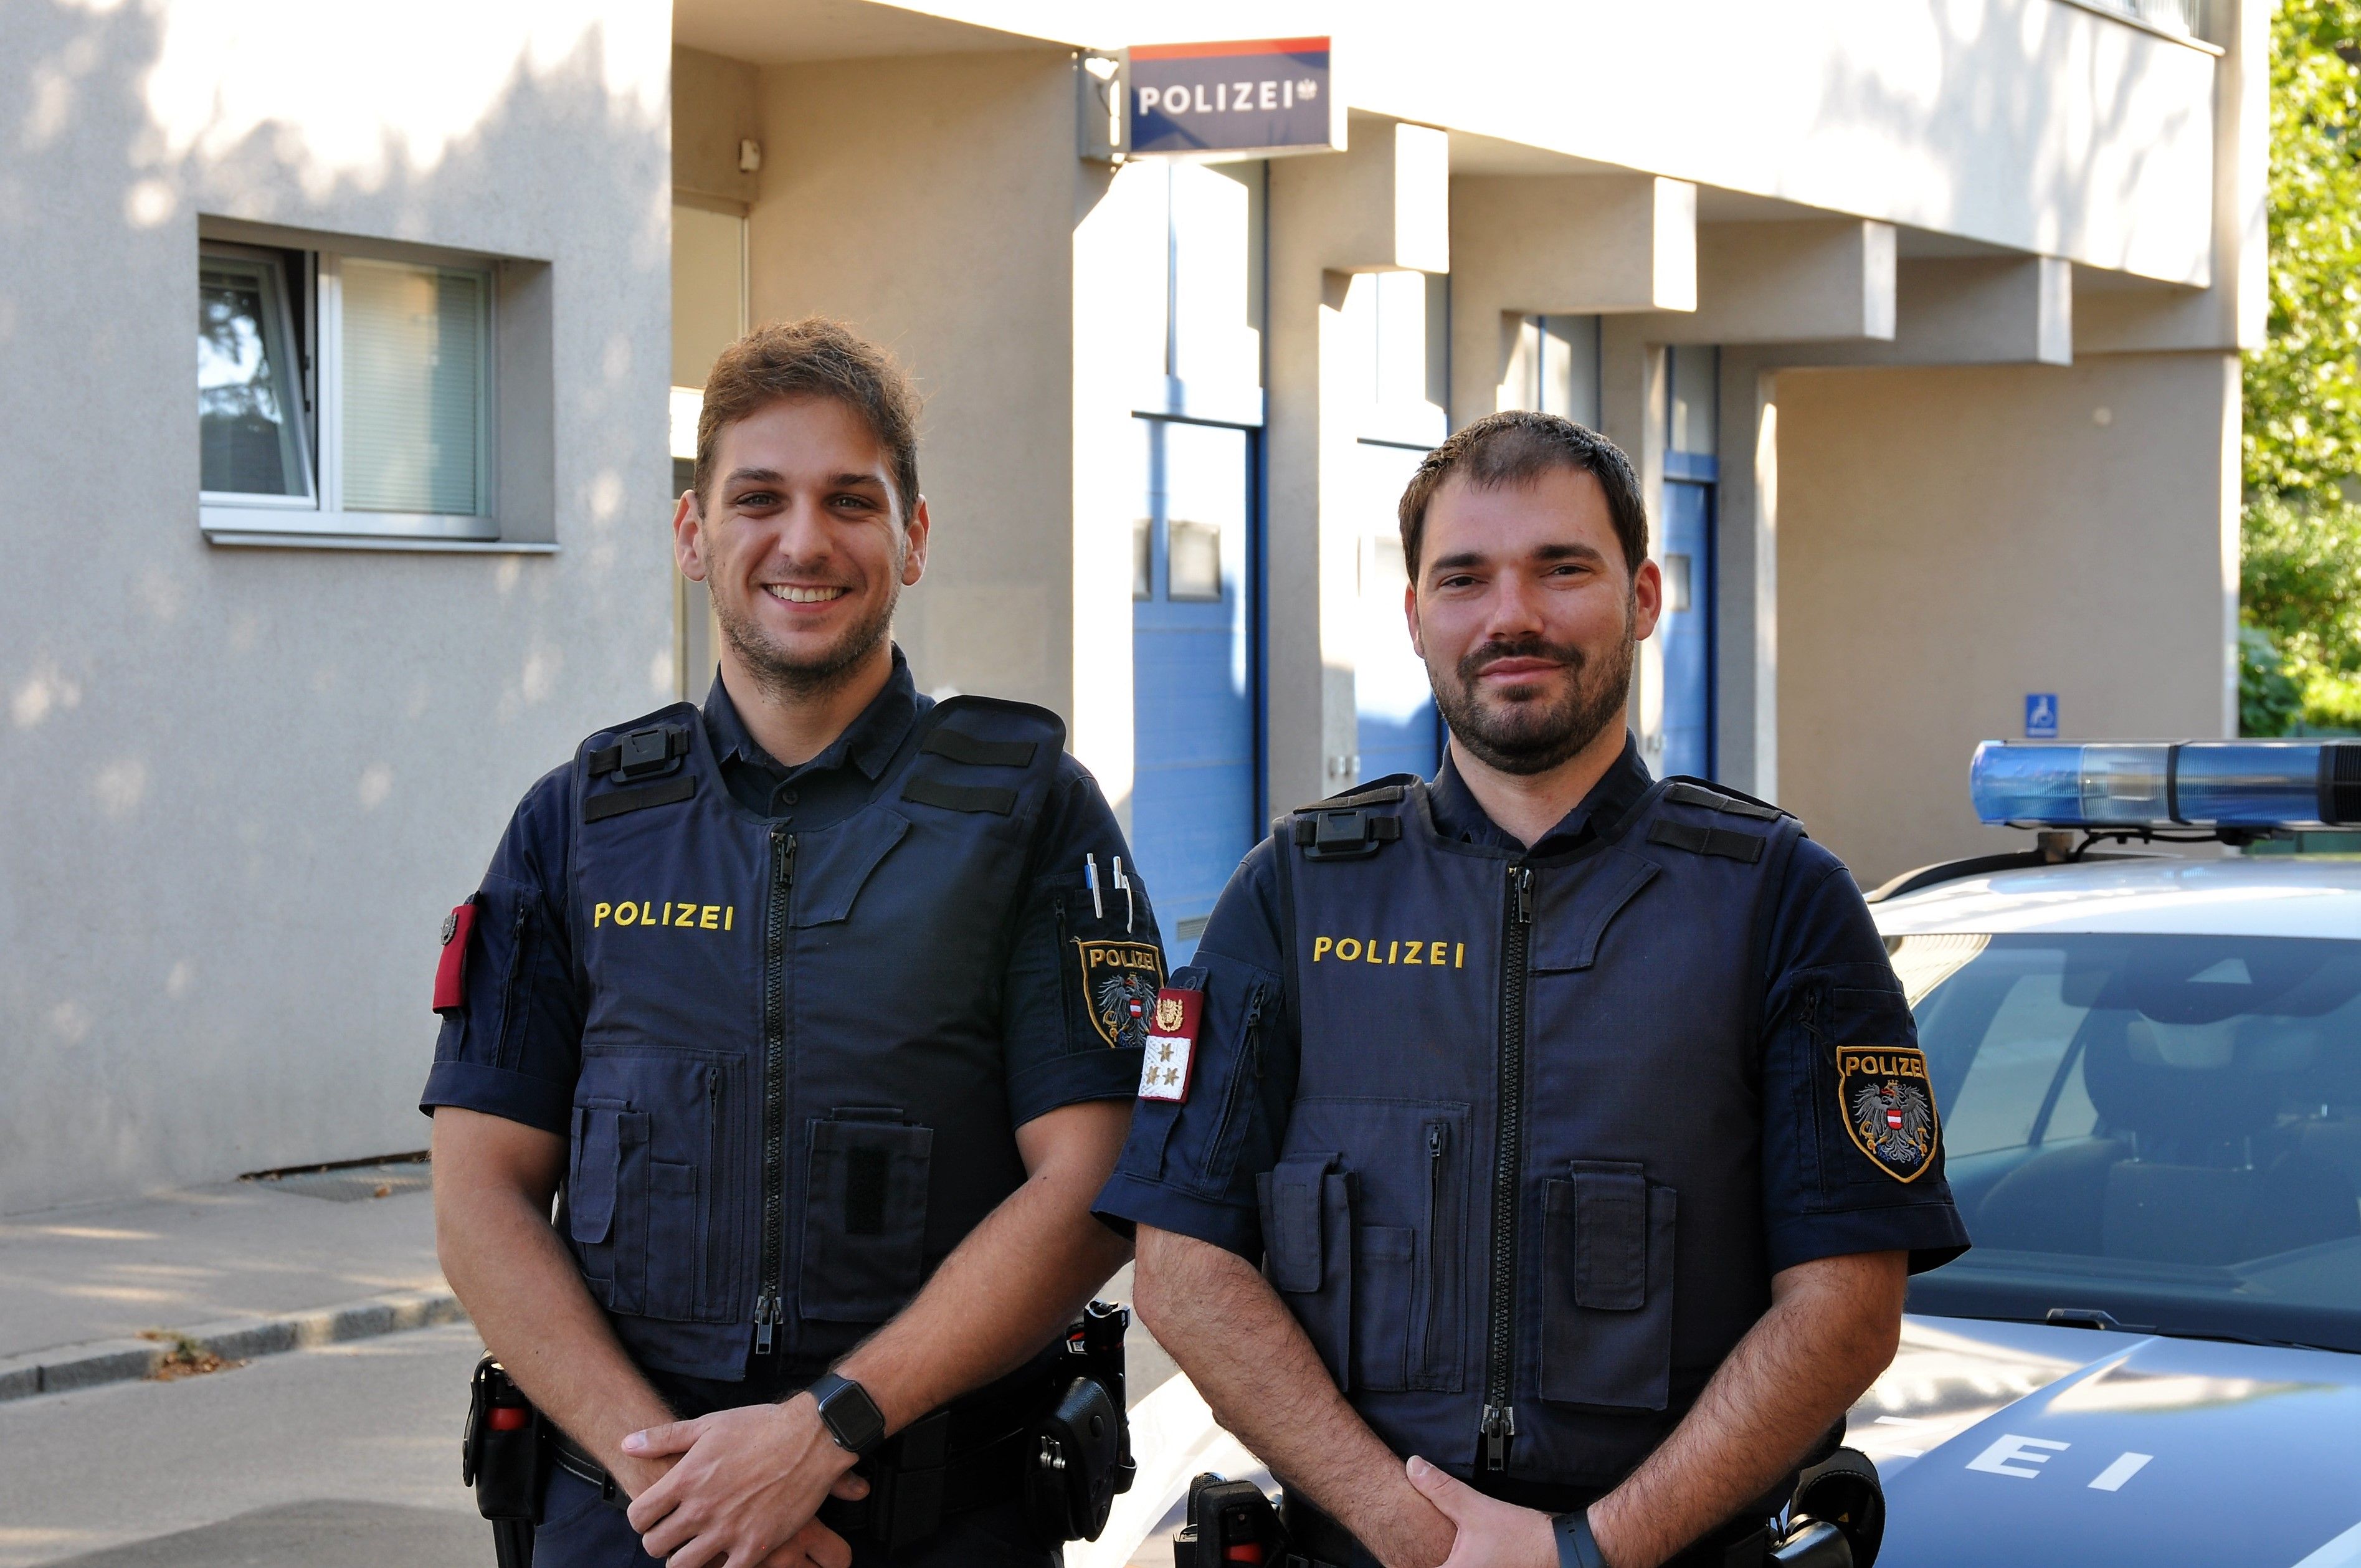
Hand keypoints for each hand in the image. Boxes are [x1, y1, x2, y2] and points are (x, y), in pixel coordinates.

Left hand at [621, 1395, 871, 1567]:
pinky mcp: (755, 1546)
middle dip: (659, 1541)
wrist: (811, 1438)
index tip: (653, 1515)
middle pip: (655, 1546)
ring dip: (683, 1559)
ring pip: (682, 1567)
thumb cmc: (760, 1426)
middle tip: (674, 1534)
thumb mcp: (709, 1424)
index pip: (638, 1516)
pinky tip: (723, 1557)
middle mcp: (701, 1508)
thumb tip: (626, 1444)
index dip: (641, 1518)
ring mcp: (728, 1530)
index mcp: (686, 1478)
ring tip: (695, 1548)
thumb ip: (664, 1437)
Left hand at [1406, 1456, 1558, 1567]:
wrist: (1553, 1548)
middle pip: (1426, 1566)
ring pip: (1443, 1566)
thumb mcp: (1474, 1507)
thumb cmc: (1518, 1536)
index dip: (1403, 1560)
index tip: (1397, 1552)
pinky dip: (1452, 1560)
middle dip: (1418, 1557)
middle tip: (1407, 1546)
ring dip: (1433, 1557)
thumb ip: (1441, 1488)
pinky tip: (1451, 1550)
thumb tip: (1414, 1467)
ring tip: (1427, 1546)